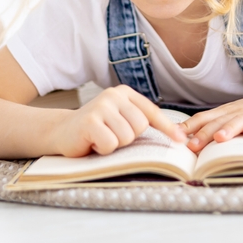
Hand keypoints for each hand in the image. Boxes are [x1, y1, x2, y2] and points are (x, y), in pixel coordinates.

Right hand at [49, 85, 186, 156]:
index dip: (167, 127)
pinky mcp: (89, 121)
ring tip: (101, 138)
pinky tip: (92, 142)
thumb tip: (176, 135)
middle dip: (128, 138)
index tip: (181, 141)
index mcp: (124, 93)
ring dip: (114, 145)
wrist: (60, 131)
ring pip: (126, 137)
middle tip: (111, 136)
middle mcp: (113, 95)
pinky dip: (102, 149)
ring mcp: (101, 107)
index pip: (151, 111)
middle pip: (140, 126)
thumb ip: (140, 121)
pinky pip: (110, 144)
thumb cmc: (96, 129)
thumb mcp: (119, 119)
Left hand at [181, 88, 242, 151]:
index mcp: (226, 112)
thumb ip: (216, 126)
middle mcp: (238, 112)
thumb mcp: (234, 117)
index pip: (203, 118)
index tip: (174, 136)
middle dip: (204, 134)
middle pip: (218, 122)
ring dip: (229, 130)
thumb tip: (190, 142)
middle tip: (192, 145)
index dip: (189, 127)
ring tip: (219, 138)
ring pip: (239, 122)